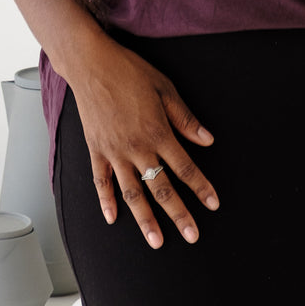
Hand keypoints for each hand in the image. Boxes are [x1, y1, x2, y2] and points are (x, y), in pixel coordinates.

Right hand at [68, 33, 218, 249]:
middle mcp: (136, 148)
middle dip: (178, 214)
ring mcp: (114, 152)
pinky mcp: (96, 150)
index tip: (213, 204)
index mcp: (157, 132)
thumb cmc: (130, 72)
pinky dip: (106, 201)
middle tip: (192, 235)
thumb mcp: (165, 89)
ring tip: (156, 241)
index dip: (201, 187)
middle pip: (161, 188)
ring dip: (145, 219)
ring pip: (132, 193)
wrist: (91, 64)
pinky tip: (113, 218)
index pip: (185, 168)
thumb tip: (207, 140)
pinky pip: (102, 181)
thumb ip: (185, 118)